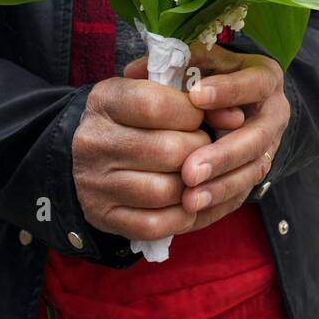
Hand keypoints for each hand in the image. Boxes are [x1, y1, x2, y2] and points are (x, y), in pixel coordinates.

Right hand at [70, 75, 209, 242]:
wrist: (82, 156)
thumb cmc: (131, 120)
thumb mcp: (151, 94)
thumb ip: (192, 99)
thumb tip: (236, 117)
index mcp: (105, 102)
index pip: (157, 105)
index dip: (194, 113)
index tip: (206, 118)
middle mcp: (94, 141)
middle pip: (169, 151)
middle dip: (202, 152)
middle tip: (206, 150)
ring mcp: (95, 183)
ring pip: (165, 190)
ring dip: (195, 186)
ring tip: (198, 175)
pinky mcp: (103, 216)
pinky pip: (155, 225)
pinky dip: (183, 216)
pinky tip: (190, 202)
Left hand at [132, 43, 288, 231]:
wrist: (232, 101)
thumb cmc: (209, 75)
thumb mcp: (197, 61)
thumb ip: (173, 63)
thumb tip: (135, 71)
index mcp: (264, 77)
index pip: (254, 84)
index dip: (229, 91)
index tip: (195, 97)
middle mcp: (273, 114)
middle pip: (257, 138)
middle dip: (223, 156)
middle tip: (189, 170)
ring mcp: (269, 146)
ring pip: (252, 171)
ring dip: (220, 187)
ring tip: (188, 199)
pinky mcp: (255, 172)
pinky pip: (242, 194)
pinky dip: (217, 205)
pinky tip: (191, 211)